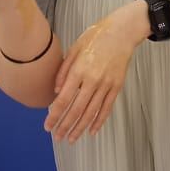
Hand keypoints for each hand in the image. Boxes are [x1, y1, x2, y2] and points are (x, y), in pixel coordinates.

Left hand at [45, 2, 147, 141]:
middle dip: (66, 126)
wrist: (122, 32)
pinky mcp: (117, 86)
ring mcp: (106, 84)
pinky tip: (92, 130)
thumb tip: (56, 91)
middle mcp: (92, 80)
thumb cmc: (96, 37)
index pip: (63, 99)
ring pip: (91, 112)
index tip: (48, 126)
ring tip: (71, 139)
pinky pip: (107, 107)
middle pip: (77, 109)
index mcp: (79, 70)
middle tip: (58, 137)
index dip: (55, 115)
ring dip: (80, 127)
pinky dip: (99, 120)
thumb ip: (63, 70)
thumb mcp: (74, 48)